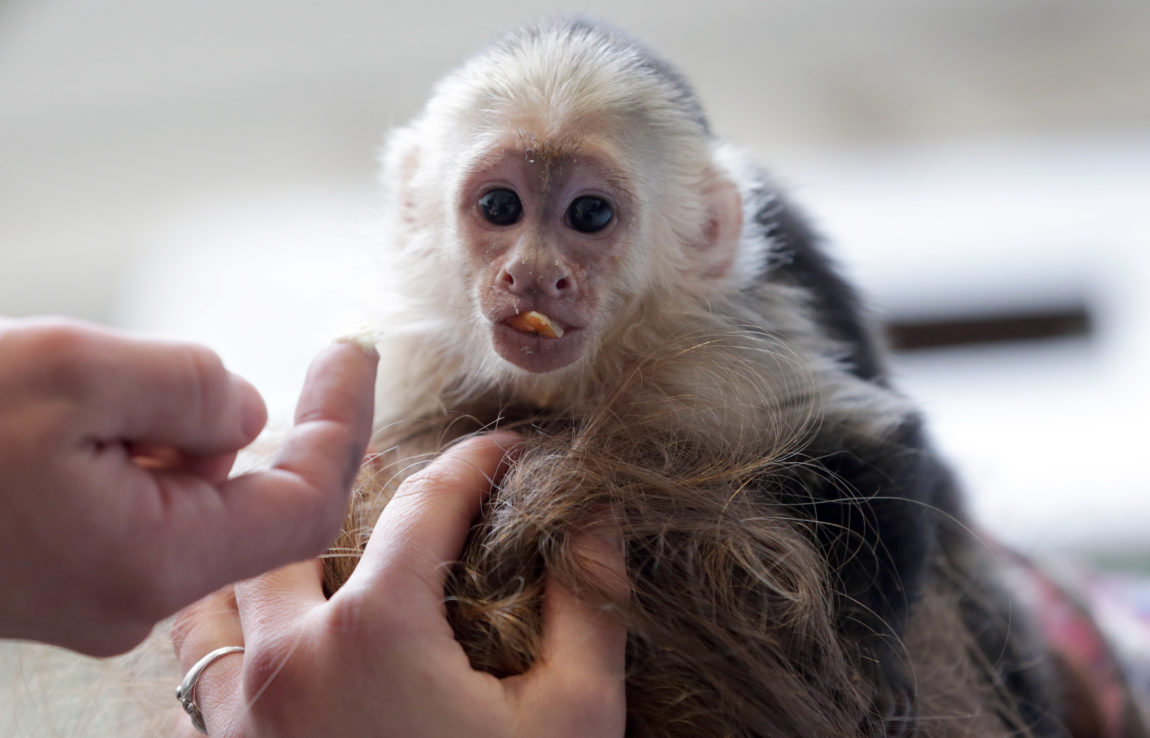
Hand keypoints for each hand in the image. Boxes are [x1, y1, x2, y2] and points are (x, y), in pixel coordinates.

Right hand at [0, 318, 377, 655]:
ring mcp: (100, 598)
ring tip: (81, 400)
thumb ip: (191, 389)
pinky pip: (140, 511)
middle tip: (154, 370)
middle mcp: (136, 599)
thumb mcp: (73, 374)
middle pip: (247, 499)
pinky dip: (131, 457)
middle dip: (222, 419)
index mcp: (155, 560)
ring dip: (166, 433)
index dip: (343, 424)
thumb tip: (250, 416)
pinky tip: (68, 429)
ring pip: (189, 498)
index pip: (306, 505)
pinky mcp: (71, 582)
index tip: (356, 354)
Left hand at [171, 434, 626, 737]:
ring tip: (312, 530)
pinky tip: (275, 626)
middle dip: (344, 470)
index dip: (474, 461)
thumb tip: (598, 519)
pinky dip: (230, 624)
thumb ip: (590, 606)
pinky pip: (197, 662)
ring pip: (221, 587)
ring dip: (266, 548)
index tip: (505, 448)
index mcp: (372, 631)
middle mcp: (283, 656)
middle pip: (292, 519)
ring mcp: (233, 711)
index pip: (425, 503)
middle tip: (388, 453)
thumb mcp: (574, 719)